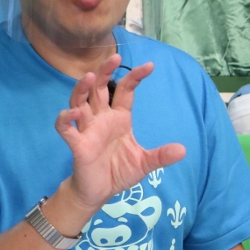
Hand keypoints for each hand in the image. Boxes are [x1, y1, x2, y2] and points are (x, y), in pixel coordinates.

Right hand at [55, 54, 185, 211]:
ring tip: (91, 77)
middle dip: (105, 72)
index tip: (150, 66)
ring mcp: (87, 130)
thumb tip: (183, 150)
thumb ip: (161, 156)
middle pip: (99, 89)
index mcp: (119, 118)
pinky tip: (74, 112)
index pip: (125, 91)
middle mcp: (101, 119)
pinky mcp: (77, 144)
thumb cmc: (118, 171)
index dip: (135, 77)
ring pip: (79, 101)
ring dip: (83, 89)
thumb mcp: (145, 163)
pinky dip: (66, 118)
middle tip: (114, 57)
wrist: (99, 191)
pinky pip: (66, 128)